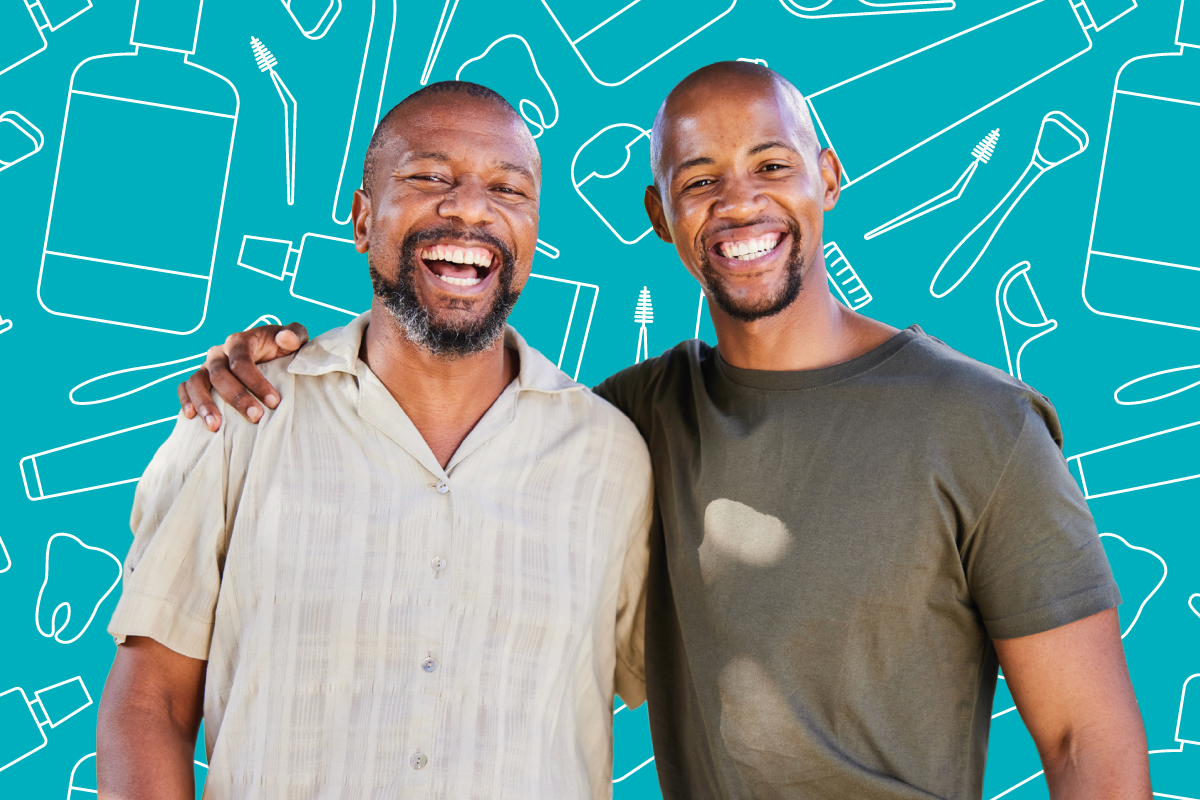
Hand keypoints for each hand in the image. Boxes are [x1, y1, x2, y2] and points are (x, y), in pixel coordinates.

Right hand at [178, 323, 308, 430]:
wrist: (268, 355)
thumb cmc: (282, 349)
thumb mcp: (294, 338)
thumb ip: (294, 335)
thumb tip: (284, 338)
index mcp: (240, 341)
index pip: (242, 361)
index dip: (256, 382)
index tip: (274, 402)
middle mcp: (219, 353)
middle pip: (220, 374)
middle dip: (237, 397)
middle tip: (255, 417)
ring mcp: (206, 367)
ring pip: (197, 382)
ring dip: (204, 404)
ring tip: (216, 427)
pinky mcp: (199, 380)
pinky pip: (185, 387)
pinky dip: (185, 400)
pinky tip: (190, 418)